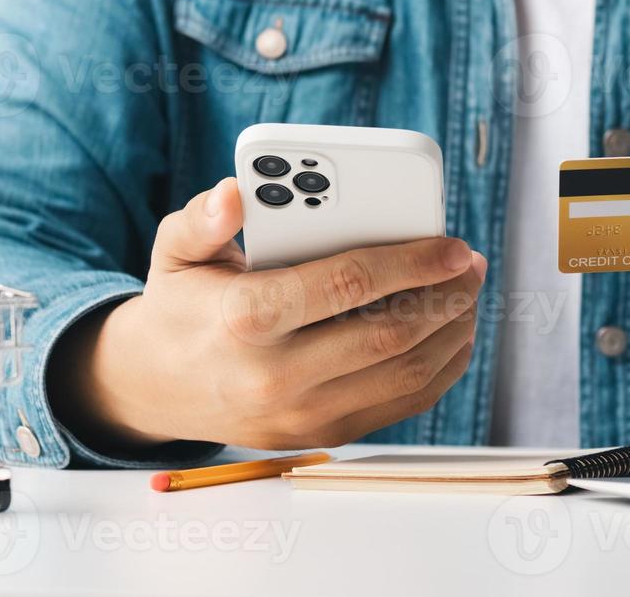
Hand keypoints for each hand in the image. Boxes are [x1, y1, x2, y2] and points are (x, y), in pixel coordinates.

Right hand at [53, 178, 484, 450]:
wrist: (159, 387)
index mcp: (244, 319)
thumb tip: (232, 194)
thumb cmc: (182, 304)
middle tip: (470, 264)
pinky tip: (450, 333)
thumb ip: (204, 219)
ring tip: (467, 293)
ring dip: (452, 331)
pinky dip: (440, 369)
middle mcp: (276, 376)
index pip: (347, 286)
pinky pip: (401, 405)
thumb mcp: (175, 250)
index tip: (451, 244)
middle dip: (444, 296)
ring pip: (405, 375)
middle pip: (389, 336)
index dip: (410, 261)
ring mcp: (303, 415)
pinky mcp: (323, 435)